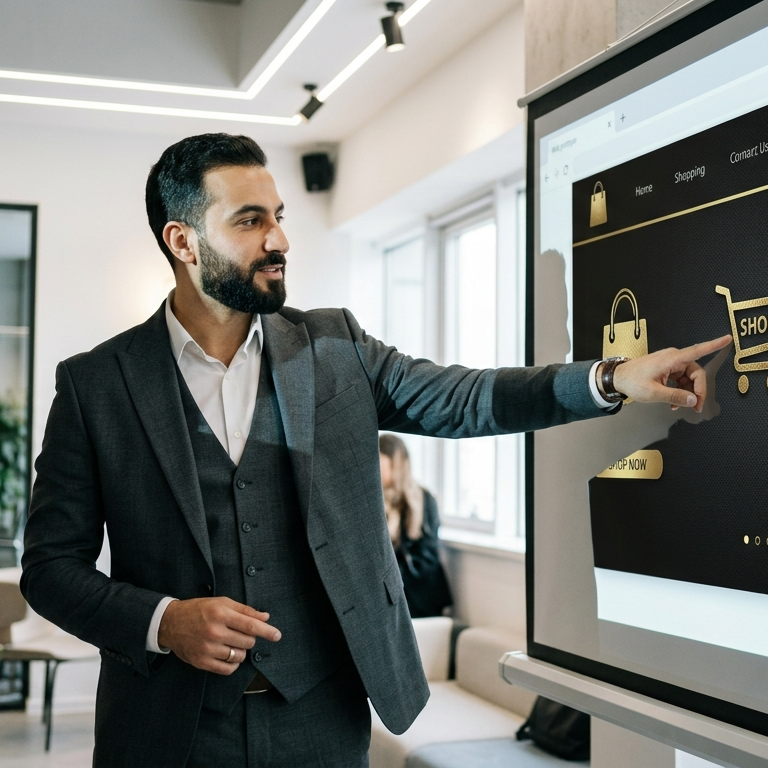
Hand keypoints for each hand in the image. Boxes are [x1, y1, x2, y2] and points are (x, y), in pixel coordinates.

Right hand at [157, 597, 280, 674]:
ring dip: (241, 651)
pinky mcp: (202, 662)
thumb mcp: (221, 602)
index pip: (251, 626)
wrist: (170, 623)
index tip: (277, 635)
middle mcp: (214, 632)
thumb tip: (265, 618)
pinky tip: (228, 654)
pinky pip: (228, 669)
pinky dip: (233, 663)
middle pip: (247, 642)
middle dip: (249, 638)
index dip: (267, 631)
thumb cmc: (199, 610)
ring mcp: (207, 649)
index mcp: (220, 614)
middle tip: (239, 633)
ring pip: (239, 656)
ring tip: (231, 642)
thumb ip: (245, 610)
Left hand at [612, 335, 731, 412]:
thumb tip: (693, 400)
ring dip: (688, 394)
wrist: (617, 378)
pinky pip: (680, 380)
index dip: (714, 345)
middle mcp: (673, 359)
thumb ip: (675, 396)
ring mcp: (670, 364)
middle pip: (696, 373)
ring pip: (689, 379)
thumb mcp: (654, 392)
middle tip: (696, 407)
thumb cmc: (631, 381)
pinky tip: (675, 403)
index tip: (728, 338)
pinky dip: (680, 391)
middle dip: (698, 391)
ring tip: (682, 407)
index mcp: (672, 359)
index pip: (698, 350)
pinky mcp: (666, 370)